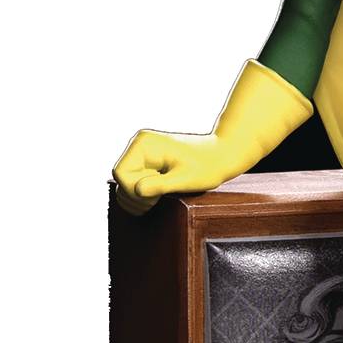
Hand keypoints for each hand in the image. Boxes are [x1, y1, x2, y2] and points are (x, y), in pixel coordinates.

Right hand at [112, 129, 230, 214]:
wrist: (221, 155)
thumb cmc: (206, 167)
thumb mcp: (185, 180)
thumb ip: (160, 185)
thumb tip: (136, 190)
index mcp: (144, 144)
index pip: (121, 175)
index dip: (134, 192)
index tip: (156, 197)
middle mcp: (139, 143)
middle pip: (120, 179)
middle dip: (137, 195)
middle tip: (160, 198)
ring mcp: (142, 151)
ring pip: (125, 183)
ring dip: (139, 196)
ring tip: (162, 195)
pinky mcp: (146, 159)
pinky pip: (133, 181)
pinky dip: (143, 192)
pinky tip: (159, 193)